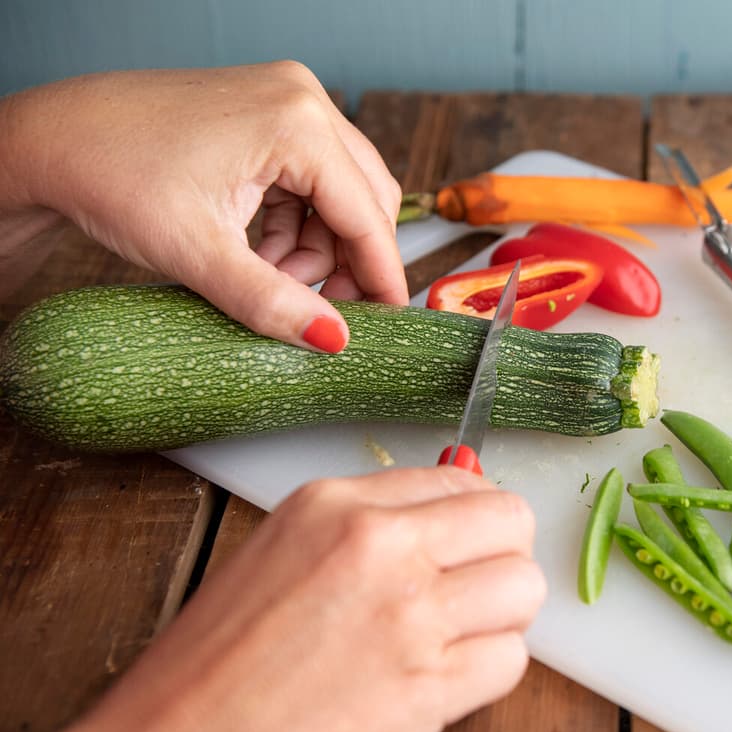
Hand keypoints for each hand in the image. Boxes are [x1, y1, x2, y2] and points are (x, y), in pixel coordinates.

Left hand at [0, 61, 406, 351]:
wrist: (51, 139)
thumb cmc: (110, 176)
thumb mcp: (197, 253)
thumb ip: (272, 302)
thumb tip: (334, 342)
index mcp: (296, 123)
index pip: (367, 215)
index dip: (382, 276)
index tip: (390, 321)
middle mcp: (302, 99)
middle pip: (363, 199)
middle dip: (344, 261)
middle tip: (317, 310)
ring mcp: (285, 99)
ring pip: (337, 193)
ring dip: (314, 247)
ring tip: (267, 281)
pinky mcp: (266, 111)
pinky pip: (308, 180)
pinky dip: (292, 225)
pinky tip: (257, 253)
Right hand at [0, 468, 544, 731]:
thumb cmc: (213, 670)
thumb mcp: (280, 558)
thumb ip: (365, 531)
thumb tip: (449, 514)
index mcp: (334, 505)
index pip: (460, 480)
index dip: (471, 519)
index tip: (463, 546)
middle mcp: (380, 545)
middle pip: (510, 522)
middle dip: (501, 558)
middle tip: (470, 593)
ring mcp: (410, 615)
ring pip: (525, 588)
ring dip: (501, 618)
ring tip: (453, 640)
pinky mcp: (430, 686)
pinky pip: (512, 659)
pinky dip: (487, 674)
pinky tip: (439, 683)